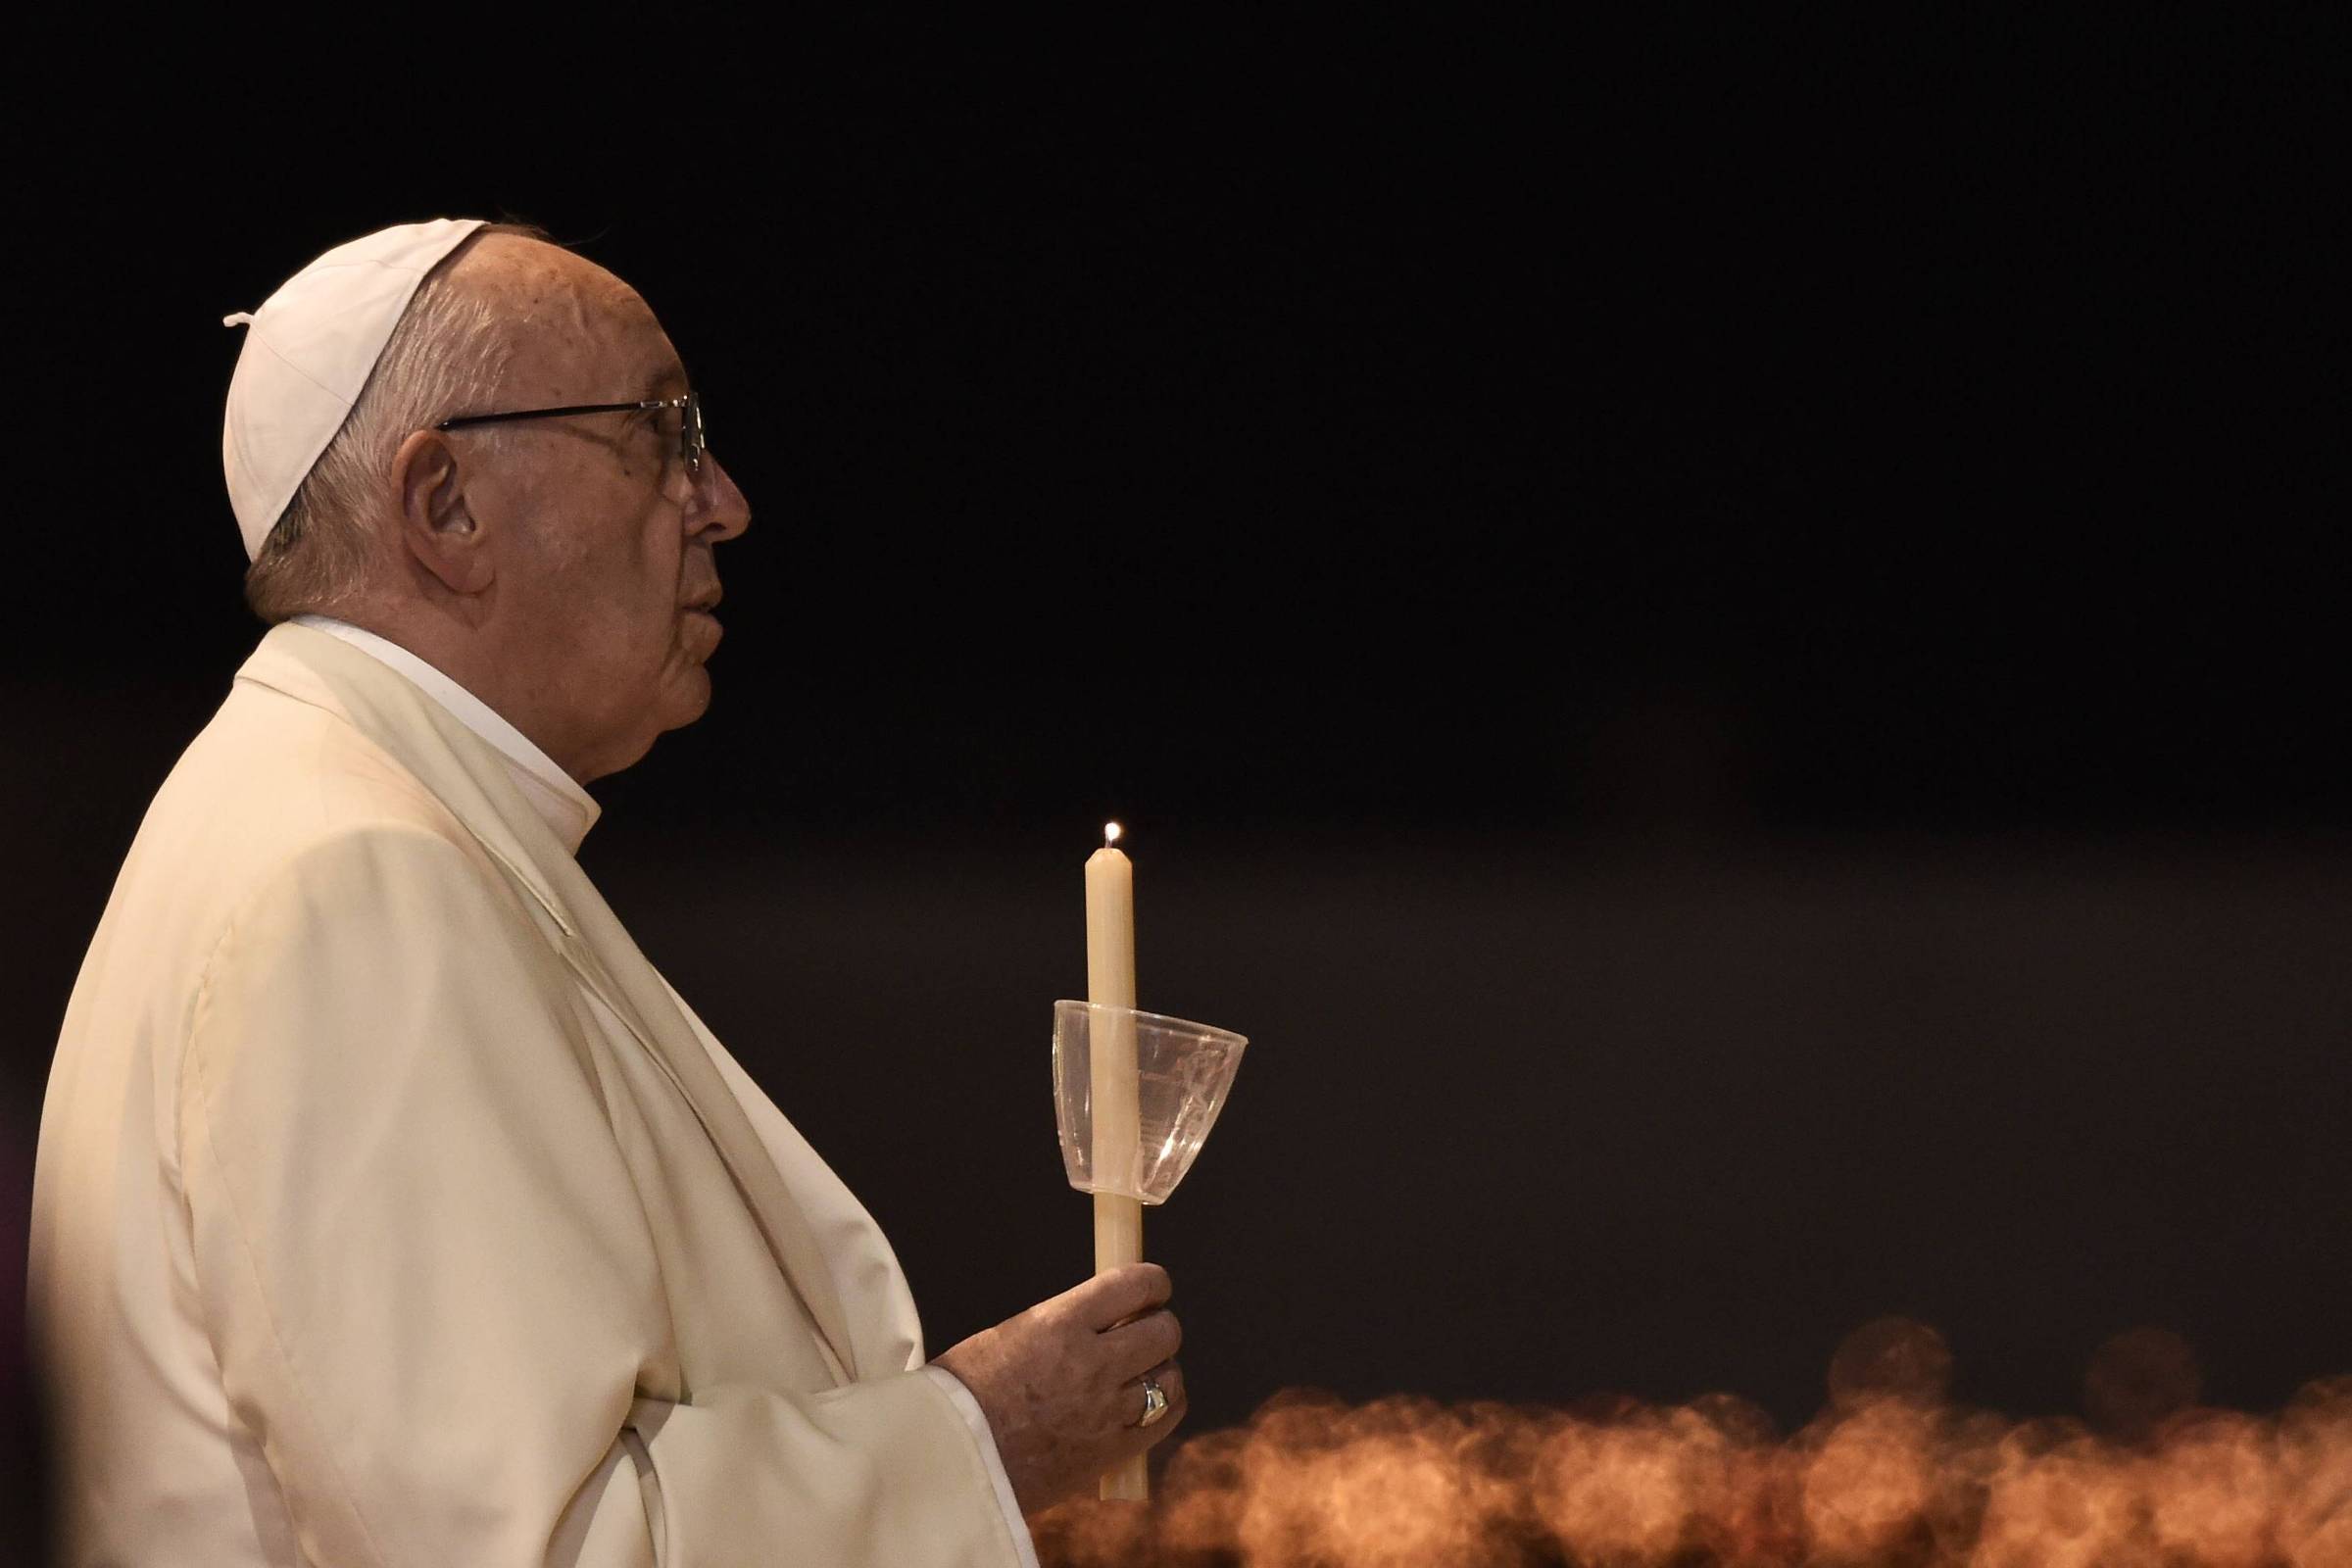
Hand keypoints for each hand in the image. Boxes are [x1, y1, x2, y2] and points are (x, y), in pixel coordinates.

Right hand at [932, 1263, 1186, 1513]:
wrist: (950, 1459)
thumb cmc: (964, 1392)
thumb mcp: (1009, 1334)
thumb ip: (1062, 1324)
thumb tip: (1100, 1318)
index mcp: (1061, 1324)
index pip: (1134, 1286)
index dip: (1153, 1283)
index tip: (1154, 1287)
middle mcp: (1093, 1364)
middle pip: (1164, 1332)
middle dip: (1159, 1325)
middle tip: (1144, 1330)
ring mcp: (1106, 1411)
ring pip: (1169, 1378)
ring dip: (1162, 1368)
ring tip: (1144, 1371)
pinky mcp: (1110, 1453)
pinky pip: (1163, 1420)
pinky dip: (1166, 1405)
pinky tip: (1154, 1402)